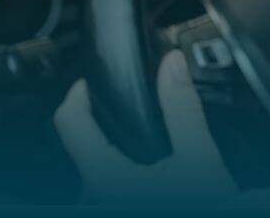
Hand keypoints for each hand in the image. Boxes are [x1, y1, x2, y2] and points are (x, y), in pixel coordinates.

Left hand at [53, 51, 252, 204]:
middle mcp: (89, 199)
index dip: (78, 94)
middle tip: (137, 124)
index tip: (90, 84)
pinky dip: (122, 189)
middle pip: (85, 152)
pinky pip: (105, 197)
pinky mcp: (107, 214)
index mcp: (104, 177)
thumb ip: (182, 108)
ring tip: (150, 165)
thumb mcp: (199, 160)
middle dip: (111, 136)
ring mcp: (96, 210)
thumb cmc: (201, 210)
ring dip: (117, 169)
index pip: (68, 120)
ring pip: (96, 181)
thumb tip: (173, 66)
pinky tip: (152, 190)